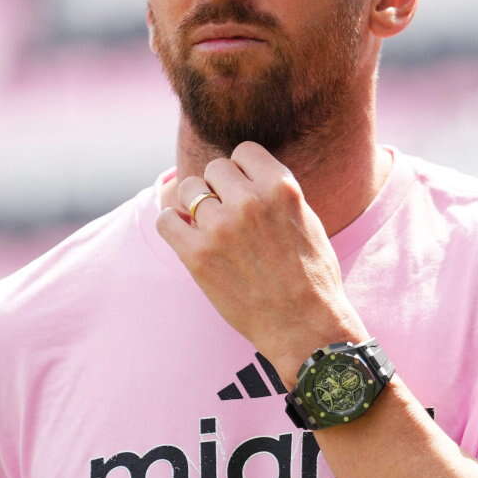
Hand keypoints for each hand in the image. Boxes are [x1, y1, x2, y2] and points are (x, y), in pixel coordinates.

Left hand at [156, 141, 367, 383]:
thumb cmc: (310, 275)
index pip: (244, 151)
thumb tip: (241, 172)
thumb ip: (274, 191)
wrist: (303, 326)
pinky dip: (173, 225)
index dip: (243, 170)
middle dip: (220, 188)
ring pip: (189, 189)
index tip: (245, 190)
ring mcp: (221, 227)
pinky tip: (187, 237)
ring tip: (211, 228)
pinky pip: (166, 219)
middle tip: (230, 214)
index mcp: (281, 187)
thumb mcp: (305, 218)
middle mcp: (250, 201)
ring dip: (196, 205)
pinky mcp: (197, 255)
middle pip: (215, 168)